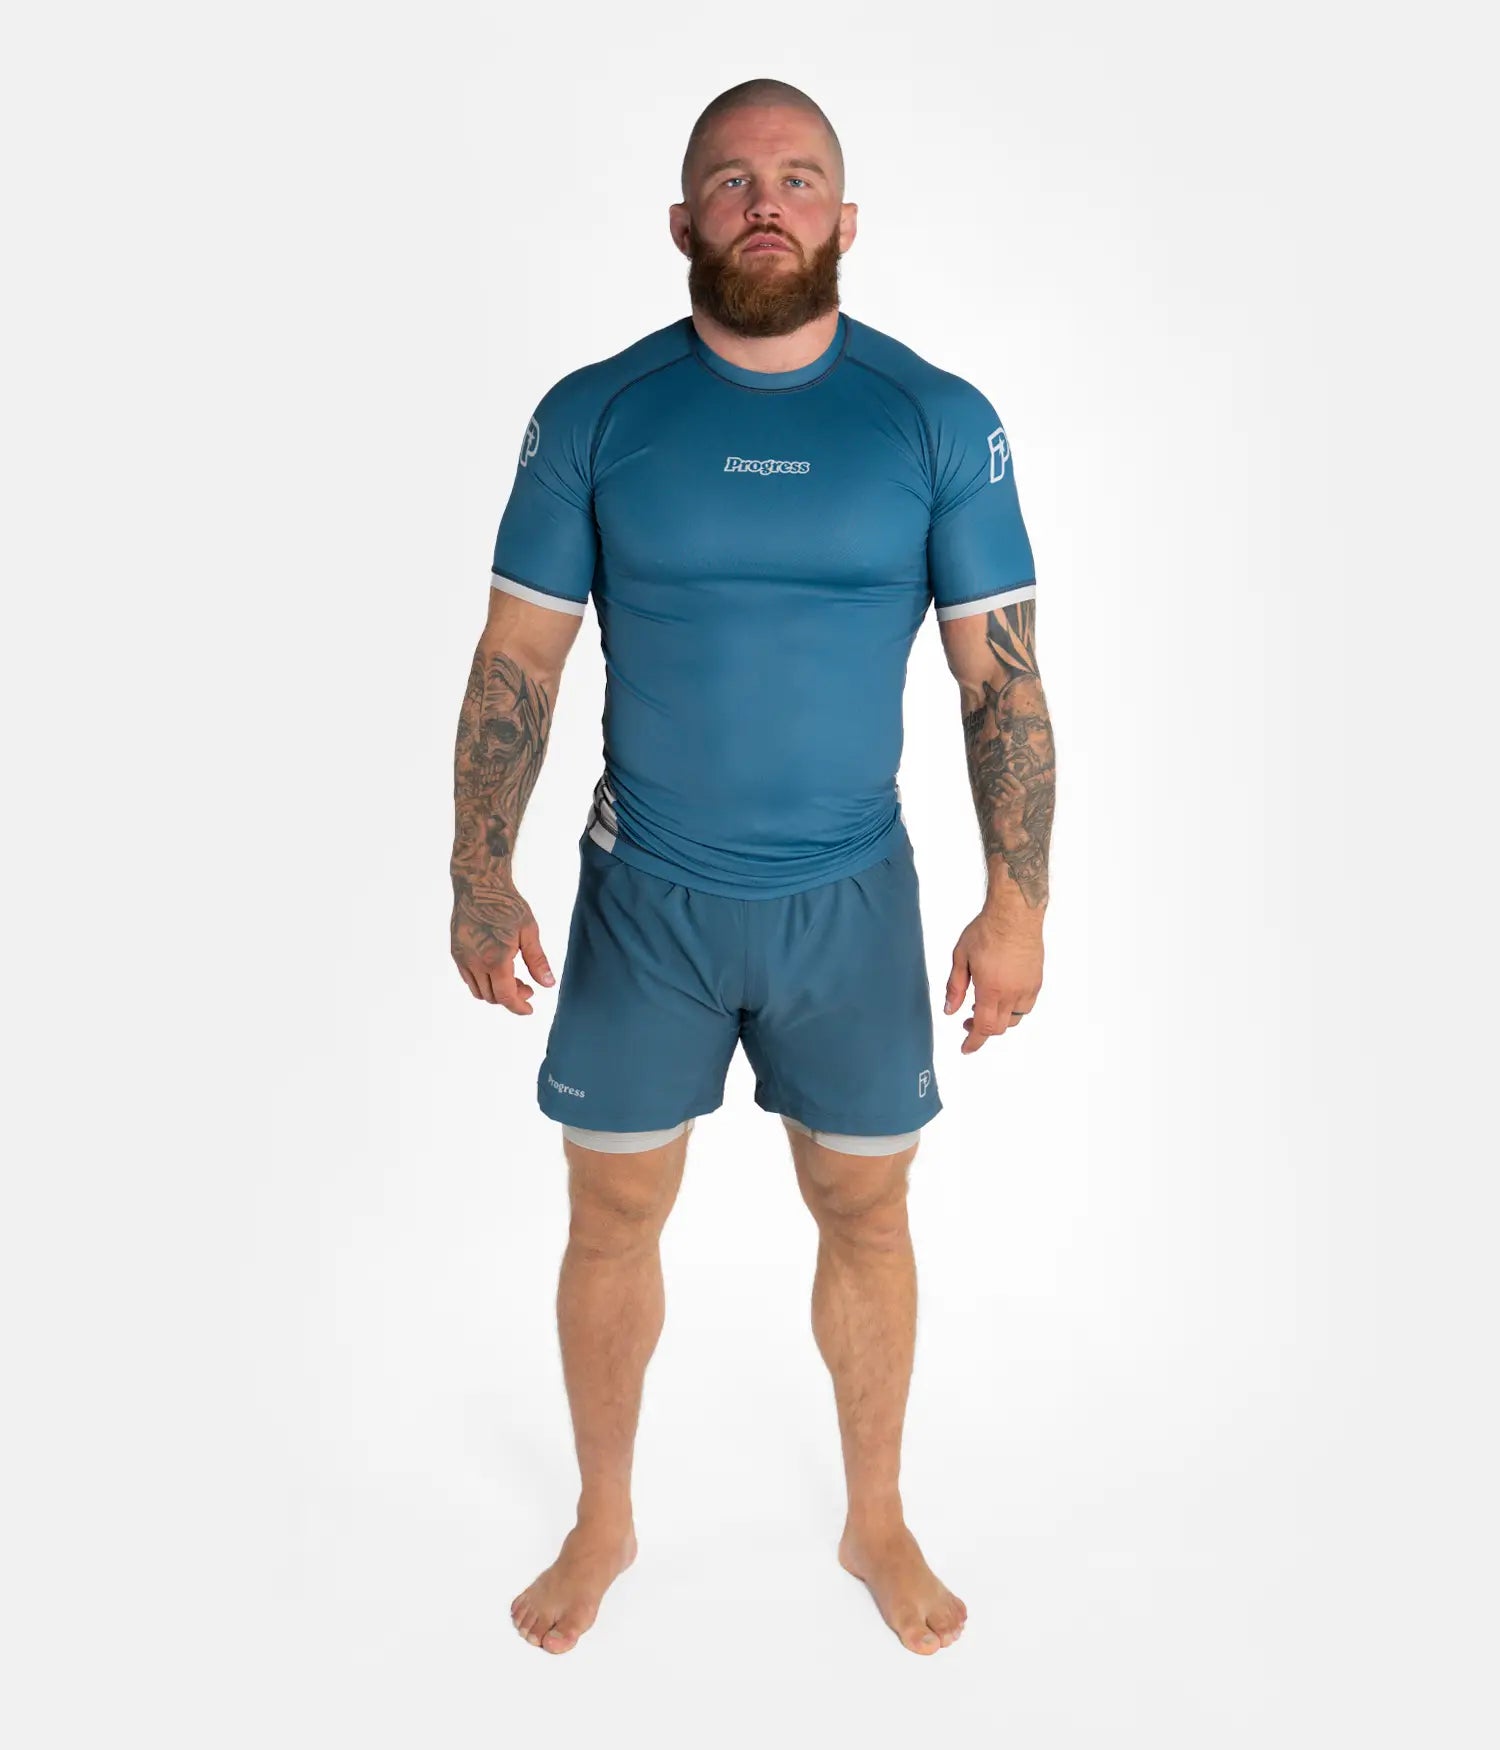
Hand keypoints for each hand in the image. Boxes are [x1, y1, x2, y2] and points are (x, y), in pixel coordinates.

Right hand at [450, 881, 555, 1011]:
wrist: (478, 886)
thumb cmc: (506, 905)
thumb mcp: (529, 931)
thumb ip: (538, 960)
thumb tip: (548, 984)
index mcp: (496, 960)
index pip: (506, 996)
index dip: (519, 1007)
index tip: (529, 1009)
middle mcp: (475, 963)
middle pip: (493, 997)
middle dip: (511, 997)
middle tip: (527, 987)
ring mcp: (462, 959)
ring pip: (478, 991)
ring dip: (496, 992)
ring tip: (513, 978)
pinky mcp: (456, 952)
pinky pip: (468, 978)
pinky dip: (483, 982)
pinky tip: (496, 970)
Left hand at [944, 912, 1042, 1053]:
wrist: (1015, 914)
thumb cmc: (987, 931)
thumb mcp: (960, 957)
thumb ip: (955, 987)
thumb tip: (950, 1010)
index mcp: (991, 990)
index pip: (983, 1028)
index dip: (974, 1042)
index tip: (966, 1048)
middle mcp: (1013, 993)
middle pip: (999, 1027)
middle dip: (982, 1031)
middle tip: (967, 1022)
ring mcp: (1028, 988)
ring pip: (1015, 1019)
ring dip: (999, 1020)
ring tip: (984, 1007)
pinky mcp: (1037, 980)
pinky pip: (1026, 1006)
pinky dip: (1013, 1009)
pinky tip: (1002, 997)